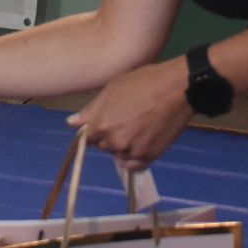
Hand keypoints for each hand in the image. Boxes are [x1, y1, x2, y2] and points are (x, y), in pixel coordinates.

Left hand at [66, 58, 191, 170]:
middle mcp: (114, 141)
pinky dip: (134, 157)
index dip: (96, 128)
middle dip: (110, 136)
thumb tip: (71, 123)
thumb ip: (90, 110)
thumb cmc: (142, 82)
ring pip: (119, 154)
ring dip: (123, 146)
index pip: (87, 137)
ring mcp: (132, 151)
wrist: (177, 88)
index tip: (108, 119)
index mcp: (100, 124)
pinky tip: (141, 141)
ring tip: (138, 127)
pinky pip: (134, 165)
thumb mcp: (112, 89)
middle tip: (126, 119)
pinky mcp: (150, 157)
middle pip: (103, 146)